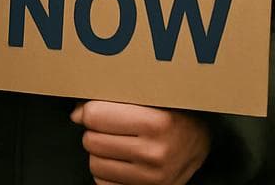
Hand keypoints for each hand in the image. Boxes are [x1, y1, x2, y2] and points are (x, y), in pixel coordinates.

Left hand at [71, 100, 210, 184]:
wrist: (197, 142)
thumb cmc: (166, 113)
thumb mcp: (146, 98)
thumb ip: (110, 100)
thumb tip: (77, 115)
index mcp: (155, 123)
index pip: (94, 116)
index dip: (91, 111)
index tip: (99, 110)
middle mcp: (155, 153)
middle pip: (91, 141)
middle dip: (95, 132)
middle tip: (111, 129)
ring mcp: (152, 178)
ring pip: (94, 164)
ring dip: (100, 154)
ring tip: (118, 145)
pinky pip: (102, 184)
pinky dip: (106, 173)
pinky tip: (121, 162)